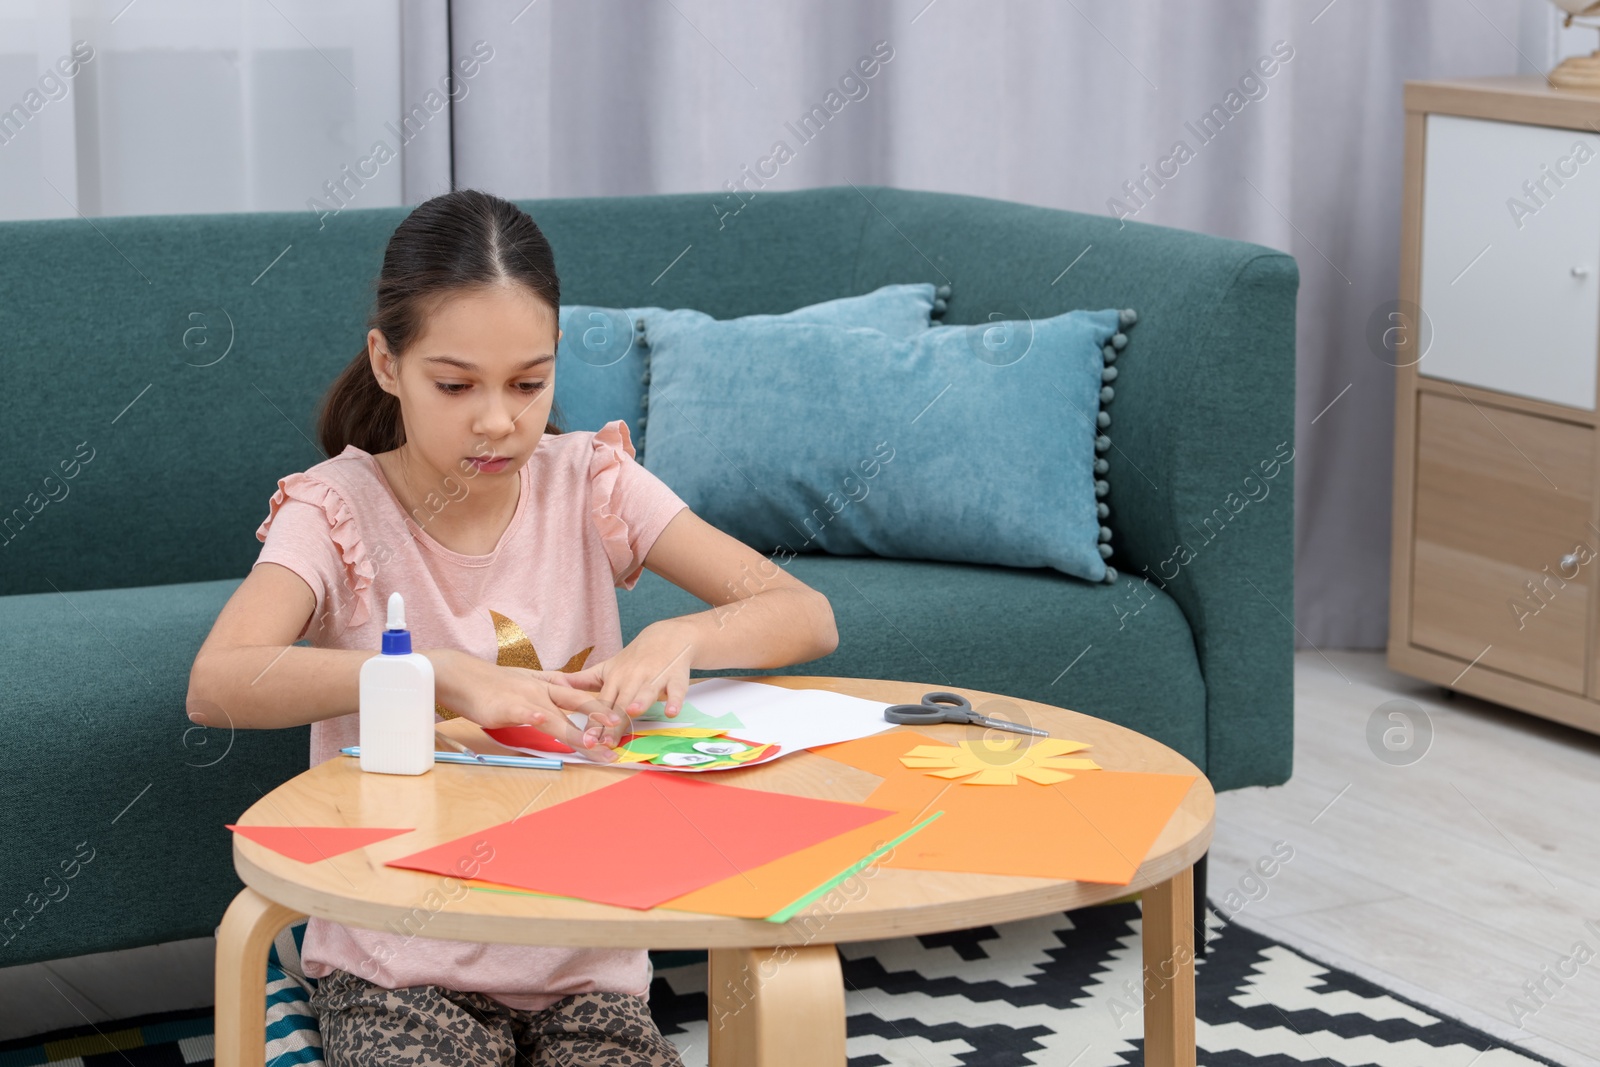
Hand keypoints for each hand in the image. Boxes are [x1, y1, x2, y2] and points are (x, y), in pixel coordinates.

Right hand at [424, 649, 628, 761]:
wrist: (462, 676)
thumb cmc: (492, 684)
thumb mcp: (526, 682)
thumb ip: (547, 688)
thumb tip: (563, 692)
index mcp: (548, 686)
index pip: (581, 697)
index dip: (603, 708)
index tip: (621, 720)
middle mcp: (543, 690)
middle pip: (579, 705)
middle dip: (601, 718)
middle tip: (621, 730)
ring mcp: (528, 698)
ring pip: (557, 716)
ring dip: (576, 730)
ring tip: (592, 743)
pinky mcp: (509, 706)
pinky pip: (526, 712)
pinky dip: (536, 716)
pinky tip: (544, 720)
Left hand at [560, 620, 697, 745]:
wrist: (666, 637)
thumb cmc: (634, 658)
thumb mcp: (607, 667)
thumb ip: (583, 681)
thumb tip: (554, 686)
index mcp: (615, 678)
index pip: (602, 704)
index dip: (595, 722)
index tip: (587, 739)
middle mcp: (632, 678)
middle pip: (622, 703)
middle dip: (615, 722)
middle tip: (607, 742)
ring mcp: (654, 677)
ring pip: (646, 692)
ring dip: (640, 702)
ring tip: (633, 712)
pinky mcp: (675, 677)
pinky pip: (676, 690)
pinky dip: (675, 700)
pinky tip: (672, 712)